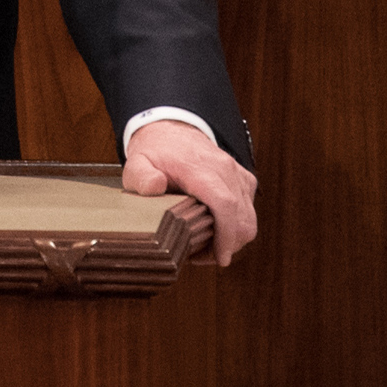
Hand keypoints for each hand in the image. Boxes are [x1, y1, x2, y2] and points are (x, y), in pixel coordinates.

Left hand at [121, 118, 257, 265]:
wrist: (171, 128)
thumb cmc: (156, 151)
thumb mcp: (137, 162)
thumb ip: (141, 176)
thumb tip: (155, 186)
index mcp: (200, 168)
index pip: (225, 204)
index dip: (226, 235)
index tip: (220, 257)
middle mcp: (224, 169)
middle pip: (243, 217)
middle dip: (229, 245)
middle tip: (204, 256)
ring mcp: (236, 173)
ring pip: (249, 217)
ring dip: (233, 238)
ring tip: (208, 246)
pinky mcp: (242, 179)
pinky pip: (249, 209)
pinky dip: (238, 226)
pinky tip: (217, 231)